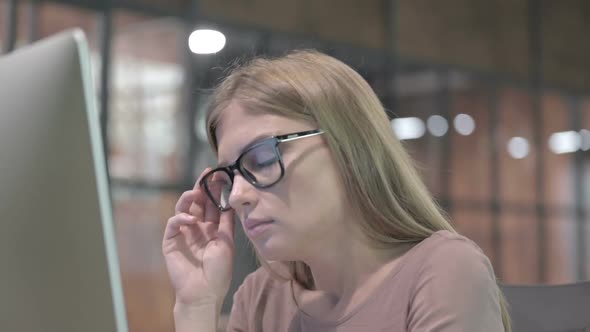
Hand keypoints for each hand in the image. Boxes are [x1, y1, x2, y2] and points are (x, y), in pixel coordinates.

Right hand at [162, 168, 235, 307]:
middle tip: (207, 174)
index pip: (212, 204)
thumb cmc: (219, 271)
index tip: (220, 175)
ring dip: (189, 199)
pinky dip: (180, 218)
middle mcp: (197, 227)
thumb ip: (226, 222)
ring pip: (183, 209)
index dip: (215, 190)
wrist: (205, 293)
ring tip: (196, 192)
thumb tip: (231, 200)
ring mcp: (183, 233)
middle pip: (197, 203)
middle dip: (202, 188)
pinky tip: (190, 219)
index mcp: (212, 228)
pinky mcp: (171, 241)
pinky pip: (173, 225)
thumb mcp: (227, 242)